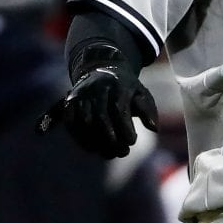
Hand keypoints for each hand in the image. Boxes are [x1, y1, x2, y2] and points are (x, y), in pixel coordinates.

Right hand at [38, 40, 158, 157]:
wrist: (101, 69)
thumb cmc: (126, 88)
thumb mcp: (141, 94)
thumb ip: (148, 110)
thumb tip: (154, 129)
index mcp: (117, 84)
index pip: (118, 108)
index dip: (125, 128)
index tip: (132, 141)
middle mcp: (96, 88)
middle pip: (101, 117)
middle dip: (111, 139)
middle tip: (123, 152)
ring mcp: (81, 94)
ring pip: (84, 121)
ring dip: (96, 141)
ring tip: (109, 154)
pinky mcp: (69, 101)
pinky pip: (69, 120)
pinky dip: (78, 136)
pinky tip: (90, 149)